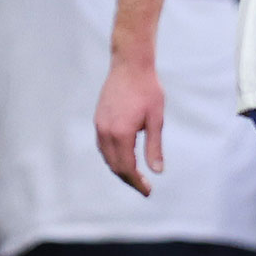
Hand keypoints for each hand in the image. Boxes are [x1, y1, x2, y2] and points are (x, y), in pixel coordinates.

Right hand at [94, 60, 163, 195]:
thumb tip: (157, 171)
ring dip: (119, 168)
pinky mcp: (99, 118)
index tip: (148, 191)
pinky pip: (103, 145)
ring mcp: (100, 124)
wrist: (130, 64)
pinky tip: (123, 156)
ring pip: (107, 156)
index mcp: (121, 133)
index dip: (137, 182)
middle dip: (128, 178)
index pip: (126, 167)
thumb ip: (154, 147)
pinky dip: (112, 156)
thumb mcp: (156, 119)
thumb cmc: (147, 89)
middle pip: (115, 165)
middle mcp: (106, 131)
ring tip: (135, 175)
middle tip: (144, 187)